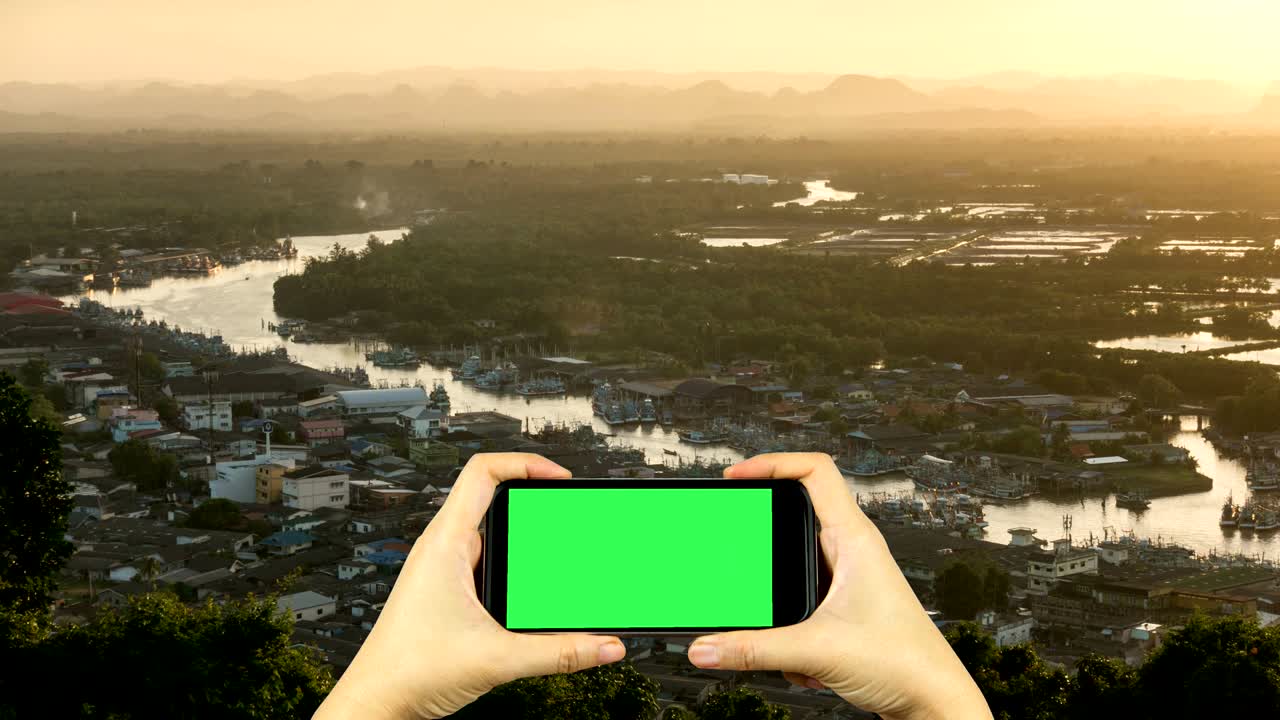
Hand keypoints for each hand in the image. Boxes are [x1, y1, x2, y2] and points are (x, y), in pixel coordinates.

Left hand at [314, 453, 626, 719]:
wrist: (376, 703)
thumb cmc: (409, 672)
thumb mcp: (498, 659)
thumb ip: (560, 654)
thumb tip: (605, 646)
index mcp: (445, 544)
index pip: (483, 472)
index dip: (525, 463)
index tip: (560, 477)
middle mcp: (442, 549)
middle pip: (494, 501)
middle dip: (534, 508)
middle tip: (566, 515)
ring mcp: (443, 569)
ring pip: (492, 537)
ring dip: (523, 545)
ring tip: (556, 556)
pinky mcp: (447, 591)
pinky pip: (486, 564)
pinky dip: (513, 571)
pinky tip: (531, 594)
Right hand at [687, 453, 991, 719]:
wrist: (933, 701)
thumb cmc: (904, 663)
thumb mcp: (816, 651)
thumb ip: (754, 649)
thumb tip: (706, 647)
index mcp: (855, 539)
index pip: (815, 471)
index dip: (772, 462)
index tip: (736, 475)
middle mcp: (853, 549)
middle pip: (794, 517)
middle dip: (763, 545)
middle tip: (734, 544)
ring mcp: (849, 576)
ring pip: (794, 566)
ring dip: (780, 602)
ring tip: (781, 631)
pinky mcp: (844, 603)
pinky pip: (801, 598)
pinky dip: (791, 628)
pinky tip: (801, 661)